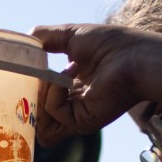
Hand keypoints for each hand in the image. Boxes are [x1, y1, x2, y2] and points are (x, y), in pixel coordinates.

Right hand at [32, 24, 161, 140]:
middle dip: (29, 99)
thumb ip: (46, 38)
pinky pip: (54, 112)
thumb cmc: (110, 45)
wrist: (134, 54)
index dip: (30, 93)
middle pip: (37, 121)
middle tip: (35, 77)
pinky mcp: (82, 121)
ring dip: (40, 97)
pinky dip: (54, 93)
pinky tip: (66, 75)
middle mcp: (74, 107)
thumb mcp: (70, 36)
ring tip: (50, 75)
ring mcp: (77, 118)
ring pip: (42, 124)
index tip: (28, 74)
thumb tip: (26, 38)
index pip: (41, 105)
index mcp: (72, 90)